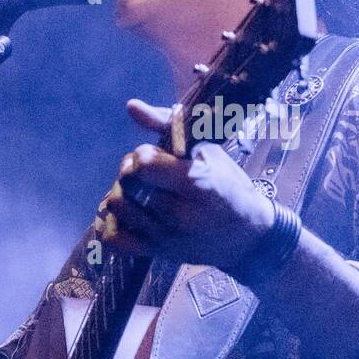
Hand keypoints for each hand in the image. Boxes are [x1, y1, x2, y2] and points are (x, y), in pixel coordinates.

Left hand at [95, 98, 275, 277]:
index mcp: (196, 183)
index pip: (144, 164)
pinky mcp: (156, 253)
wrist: (248, 236)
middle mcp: (179, 213)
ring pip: (115, 207)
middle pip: (127, 183)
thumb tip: (131, 106)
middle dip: (130, 172)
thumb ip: (168, 126)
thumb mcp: (208, 152)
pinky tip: (127, 216)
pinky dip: (111, 225)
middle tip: (144, 173)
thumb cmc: (229, 186)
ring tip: (138, 192)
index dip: (142, 155)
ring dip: (121, 194)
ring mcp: (165, 237)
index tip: (153, 156)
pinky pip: (113, 240)